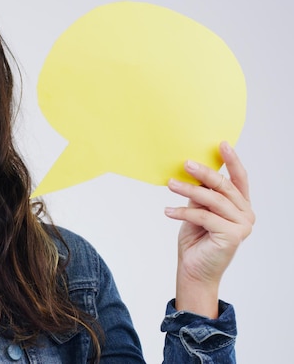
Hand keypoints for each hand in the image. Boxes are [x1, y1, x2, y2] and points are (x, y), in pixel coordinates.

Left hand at [165, 141, 254, 317]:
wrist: (193, 270)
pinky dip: (184, 212)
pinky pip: (204, 216)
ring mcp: (242, 226)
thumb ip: (201, 194)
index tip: (222, 144)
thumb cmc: (196, 240)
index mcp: (241, 205)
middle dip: (203, 173)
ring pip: (213, 200)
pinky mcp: (232, 236)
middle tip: (185, 163)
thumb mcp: (197, 210)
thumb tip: (193, 170)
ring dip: (189, 190)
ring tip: (170, 184)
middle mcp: (246, 214)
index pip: (239, 179)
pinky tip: (168, 211)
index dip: (232, 160)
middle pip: (224, 186)